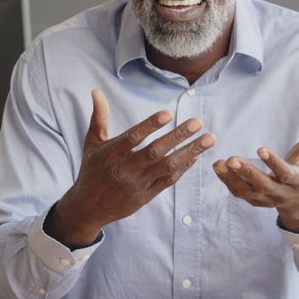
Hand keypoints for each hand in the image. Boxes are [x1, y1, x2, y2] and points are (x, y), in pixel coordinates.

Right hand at [46, 89, 215, 247]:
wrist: (89, 207)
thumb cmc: (92, 170)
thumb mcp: (92, 143)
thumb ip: (99, 117)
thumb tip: (97, 91)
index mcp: (111, 154)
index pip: (132, 138)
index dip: (150, 125)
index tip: (168, 113)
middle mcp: (125, 169)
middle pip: (155, 152)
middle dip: (178, 136)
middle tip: (197, 122)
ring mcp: (138, 184)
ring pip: (167, 167)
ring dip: (190, 152)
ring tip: (209, 138)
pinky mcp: (146, 196)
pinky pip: (168, 181)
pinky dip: (183, 168)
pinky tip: (197, 155)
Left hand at [212, 117, 298, 233]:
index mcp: (298, 181)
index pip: (285, 173)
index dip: (274, 163)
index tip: (260, 149)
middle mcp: (282, 193)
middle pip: (263, 185)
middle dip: (248, 173)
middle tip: (231, 159)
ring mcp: (267, 199)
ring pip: (248, 192)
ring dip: (232, 179)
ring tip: (219, 163)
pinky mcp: (255, 200)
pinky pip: (240, 193)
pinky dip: (228, 182)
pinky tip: (218, 167)